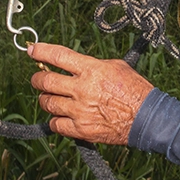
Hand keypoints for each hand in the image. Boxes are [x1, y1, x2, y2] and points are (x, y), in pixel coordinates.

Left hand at [29, 42, 153, 144]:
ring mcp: (80, 111)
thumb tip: (75, 64)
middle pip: (46, 81)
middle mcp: (82, 89)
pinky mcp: (81, 130)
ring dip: (45, 99)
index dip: (41, 51)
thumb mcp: (115, 66)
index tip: (32, 50)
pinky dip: (54, 120)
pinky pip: (56, 125)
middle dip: (37, 79)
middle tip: (37, 78)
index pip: (58, 56)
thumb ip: (92, 65)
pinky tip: (59, 116)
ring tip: (48, 97)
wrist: (146, 118)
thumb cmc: (135, 89)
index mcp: (91, 69)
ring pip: (48, 103)